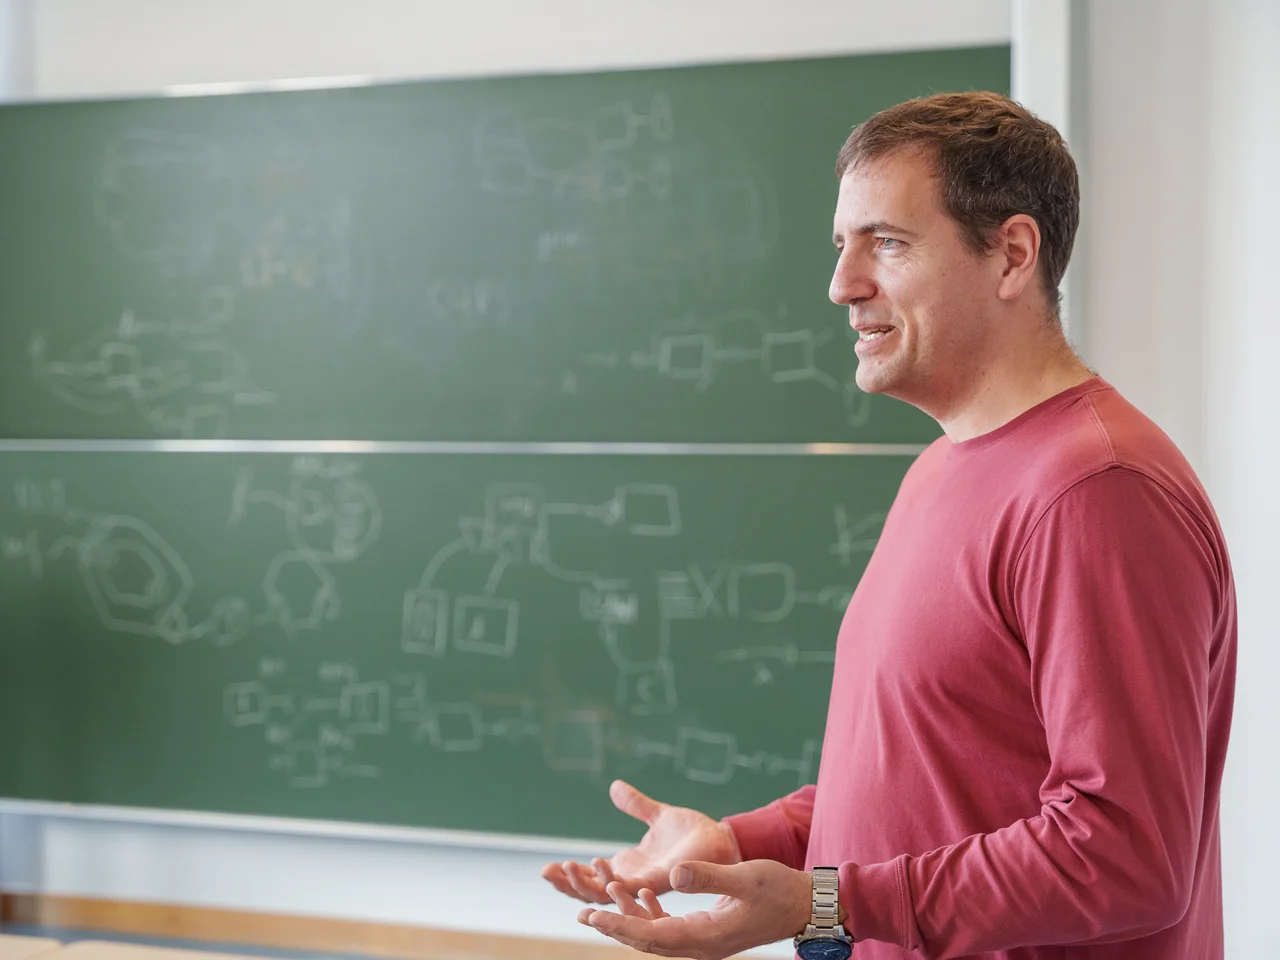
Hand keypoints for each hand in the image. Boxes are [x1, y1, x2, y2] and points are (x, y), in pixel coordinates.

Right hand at [541, 780, 740, 903]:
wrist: (723, 840)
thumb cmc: (695, 832)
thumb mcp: (658, 814)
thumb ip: (636, 804)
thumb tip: (614, 786)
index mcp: (631, 866)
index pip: (592, 878)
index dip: (569, 876)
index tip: (547, 867)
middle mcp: (635, 879)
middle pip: (593, 891)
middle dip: (568, 885)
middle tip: (546, 873)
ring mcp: (647, 883)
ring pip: (607, 893)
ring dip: (585, 884)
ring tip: (565, 870)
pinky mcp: (661, 880)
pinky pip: (632, 887)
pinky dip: (613, 882)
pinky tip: (599, 870)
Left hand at [578, 859, 813, 959]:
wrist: (805, 905)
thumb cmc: (779, 889)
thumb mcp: (744, 877)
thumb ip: (707, 876)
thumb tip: (673, 875)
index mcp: (706, 937)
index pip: (652, 935)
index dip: (620, 924)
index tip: (594, 914)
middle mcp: (701, 944)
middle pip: (647, 939)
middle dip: (615, 925)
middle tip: (583, 912)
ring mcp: (705, 939)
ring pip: (657, 932)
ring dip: (630, 916)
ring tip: (603, 899)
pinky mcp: (709, 929)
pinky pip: (671, 926)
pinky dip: (652, 911)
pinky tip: (642, 894)